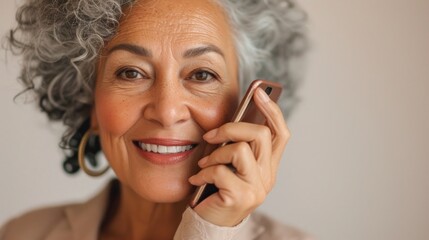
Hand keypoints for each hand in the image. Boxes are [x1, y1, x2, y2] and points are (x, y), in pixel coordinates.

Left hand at [188, 88, 289, 226]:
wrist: (211, 222)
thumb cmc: (218, 189)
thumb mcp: (231, 164)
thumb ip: (238, 145)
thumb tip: (232, 120)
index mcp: (268, 165)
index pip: (280, 133)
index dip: (272, 111)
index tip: (258, 92)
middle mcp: (268, 176)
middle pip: (261, 135)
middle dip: (232, 128)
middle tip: (211, 135)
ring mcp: (257, 188)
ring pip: (241, 150)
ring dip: (216, 153)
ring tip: (204, 164)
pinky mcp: (241, 197)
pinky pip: (220, 171)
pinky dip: (204, 172)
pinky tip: (197, 179)